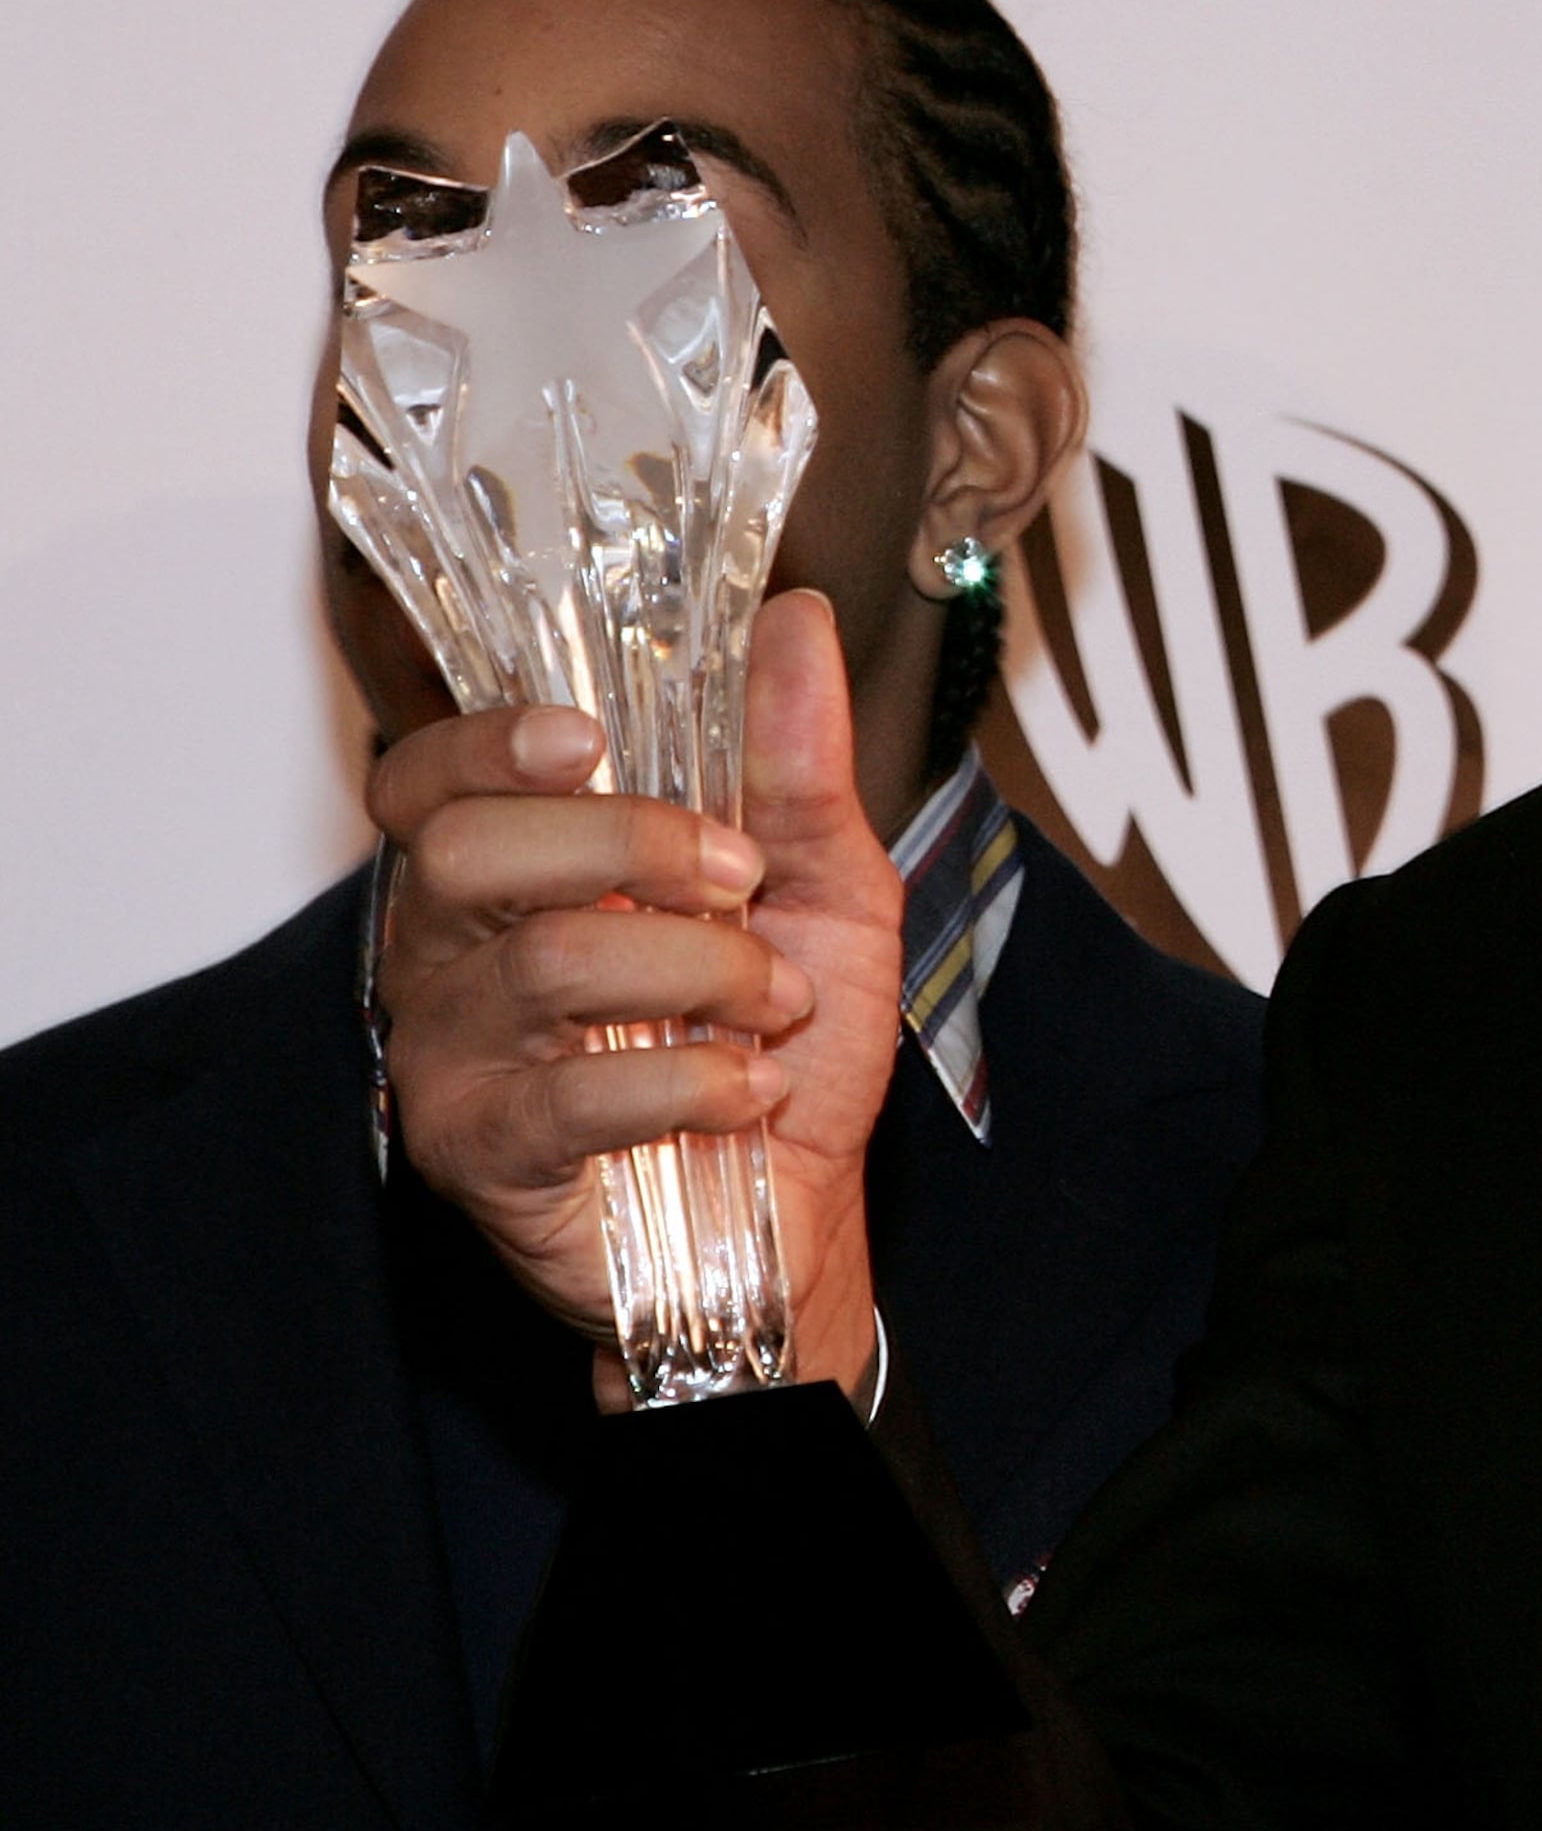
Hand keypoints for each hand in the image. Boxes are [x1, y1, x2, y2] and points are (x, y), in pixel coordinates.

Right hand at [371, 591, 901, 1404]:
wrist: (800, 1212)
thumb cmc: (785, 1040)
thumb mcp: (823, 881)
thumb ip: (799, 758)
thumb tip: (794, 618)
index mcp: (514, 869)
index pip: (428, 777)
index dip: (489, 742)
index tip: (592, 738)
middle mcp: (451, 952)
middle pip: (466, 850)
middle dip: (631, 845)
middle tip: (741, 883)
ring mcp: (452, 1057)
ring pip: (543, 966)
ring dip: (698, 970)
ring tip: (772, 1003)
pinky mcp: (481, 1157)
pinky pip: (569, 1097)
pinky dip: (691, 1078)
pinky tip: (748, 1086)